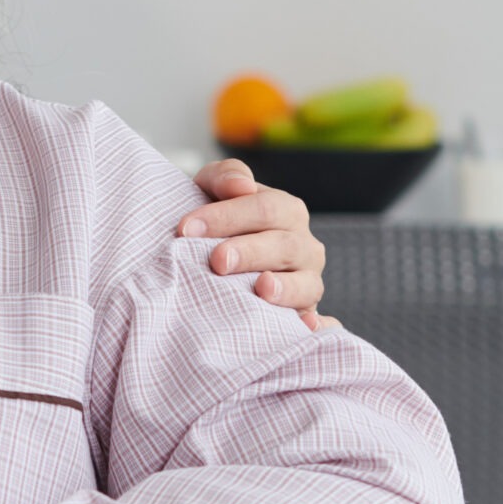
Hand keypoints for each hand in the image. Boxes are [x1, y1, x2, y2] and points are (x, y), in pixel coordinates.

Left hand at [183, 158, 335, 329]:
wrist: (216, 265)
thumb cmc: (215, 223)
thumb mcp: (213, 190)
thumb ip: (226, 177)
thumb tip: (241, 186)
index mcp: (286, 211)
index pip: (264, 208)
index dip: (227, 216)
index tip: (186, 229)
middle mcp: (304, 246)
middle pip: (284, 245)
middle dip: (250, 252)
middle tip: (217, 260)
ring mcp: (308, 282)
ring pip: (305, 284)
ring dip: (284, 288)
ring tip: (262, 289)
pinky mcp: (304, 314)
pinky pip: (316, 320)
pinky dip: (316, 324)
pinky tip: (304, 326)